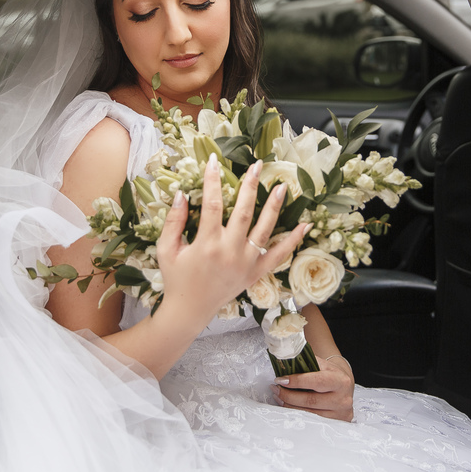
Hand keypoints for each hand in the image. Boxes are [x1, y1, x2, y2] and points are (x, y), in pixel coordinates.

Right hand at [156, 156, 307, 326]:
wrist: (189, 310)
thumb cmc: (176, 278)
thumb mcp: (166, 249)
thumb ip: (173, 221)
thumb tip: (182, 194)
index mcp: (206, 244)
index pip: (213, 203)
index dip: (213, 180)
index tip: (213, 161)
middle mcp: (229, 251)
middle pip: (244, 211)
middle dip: (250, 186)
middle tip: (257, 166)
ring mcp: (246, 263)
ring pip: (264, 229)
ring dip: (275, 206)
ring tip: (283, 186)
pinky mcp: (255, 273)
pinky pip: (278, 255)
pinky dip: (293, 240)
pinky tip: (305, 225)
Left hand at [272, 356, 354, 421]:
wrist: (344, 386)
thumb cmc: (330, 373)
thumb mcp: (323, 364)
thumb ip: (306, 362)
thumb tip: (284, 360)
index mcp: (341, 381)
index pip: (317, 381)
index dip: (297, 381)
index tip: (280, 380)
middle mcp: (343, 399)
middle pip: (311, 400)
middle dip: (289, 395)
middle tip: (275, 388)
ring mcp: (340, 413)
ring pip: (309, 413)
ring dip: (289, 405)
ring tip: (278, 396)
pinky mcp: (336, 423)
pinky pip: (311, 421)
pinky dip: (297, 413)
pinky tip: (288, 406)